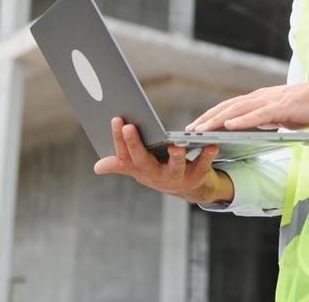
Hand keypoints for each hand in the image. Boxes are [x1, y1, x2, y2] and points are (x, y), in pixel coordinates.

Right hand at [94, 117, 233, 204]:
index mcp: (140, 170)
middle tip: (129, 126)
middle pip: (143, 160)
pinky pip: (202, 165)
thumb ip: (120, 164)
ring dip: (175, 156)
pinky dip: (207, 155)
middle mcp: (155, 176)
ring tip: (174, 144)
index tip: (116, 119)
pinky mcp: (196, 176)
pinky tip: (211, 145)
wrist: (189, 189)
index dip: (118, 139)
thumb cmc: (160, 171)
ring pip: (174, 167)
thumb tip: (97, 167)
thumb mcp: (139, 169)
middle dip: (135, 144)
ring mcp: (176, 177)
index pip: (124, 154)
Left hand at [186, 80, 308, 131]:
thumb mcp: (279, 116)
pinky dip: (242, 120)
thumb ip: (263, 120)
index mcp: (260, 99)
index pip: (230, 107)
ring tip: (202, 130)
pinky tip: (229, 126)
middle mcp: (261, 97)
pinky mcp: (281, 107)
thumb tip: (248, 128)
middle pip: (227, 107)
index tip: (196, 127)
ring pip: (237, 110)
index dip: (211, 116)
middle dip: (207, 119)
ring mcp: (270, 101)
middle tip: (189, 130)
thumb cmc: (306, 108)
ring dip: (217, 120)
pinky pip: (257, 115)